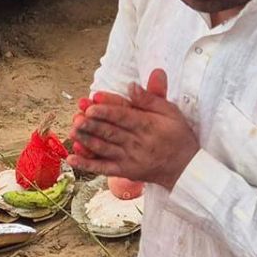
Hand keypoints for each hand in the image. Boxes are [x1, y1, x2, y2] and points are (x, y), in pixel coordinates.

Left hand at [69, 69, 200, 190]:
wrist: (185, 168)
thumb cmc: (177, 136)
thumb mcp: (170, 112)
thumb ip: (150, 98)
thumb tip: (132, 85)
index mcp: (147, 125)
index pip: (123, 116)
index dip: (106, 110)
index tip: (91, 105)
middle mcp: (136, 142)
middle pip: (110, 132)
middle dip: (92, 124)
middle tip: (77, 116)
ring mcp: (129, 158)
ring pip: (104, 148)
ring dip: (86, 141)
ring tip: (72, 131)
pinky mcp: (124, 171)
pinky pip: (103, 168)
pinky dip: (87, 165)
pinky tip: (71, 159)